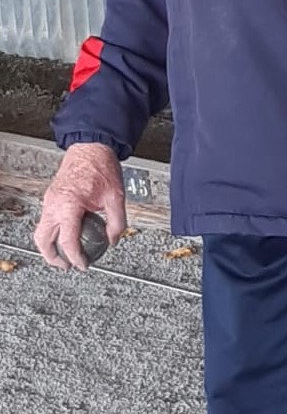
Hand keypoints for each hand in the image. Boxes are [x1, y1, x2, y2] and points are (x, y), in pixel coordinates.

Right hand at [34, 144, 126, 270]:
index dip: (76, 258)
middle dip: (53, 257)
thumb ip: (117, 222)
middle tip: (67, 266)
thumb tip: (114, 239)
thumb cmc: (100, 166)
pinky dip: (53, 233)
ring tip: (64, 255)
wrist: (90, 147)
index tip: (83, 265)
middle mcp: (54, 204)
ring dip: (50, 246)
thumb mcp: (116, 197)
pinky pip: (46, 220)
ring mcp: (49, 200)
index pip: (68, 241)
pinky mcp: (51, 197)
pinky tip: (67, 236)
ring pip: (41, 231)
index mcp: (69, 205)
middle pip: (43, 240)